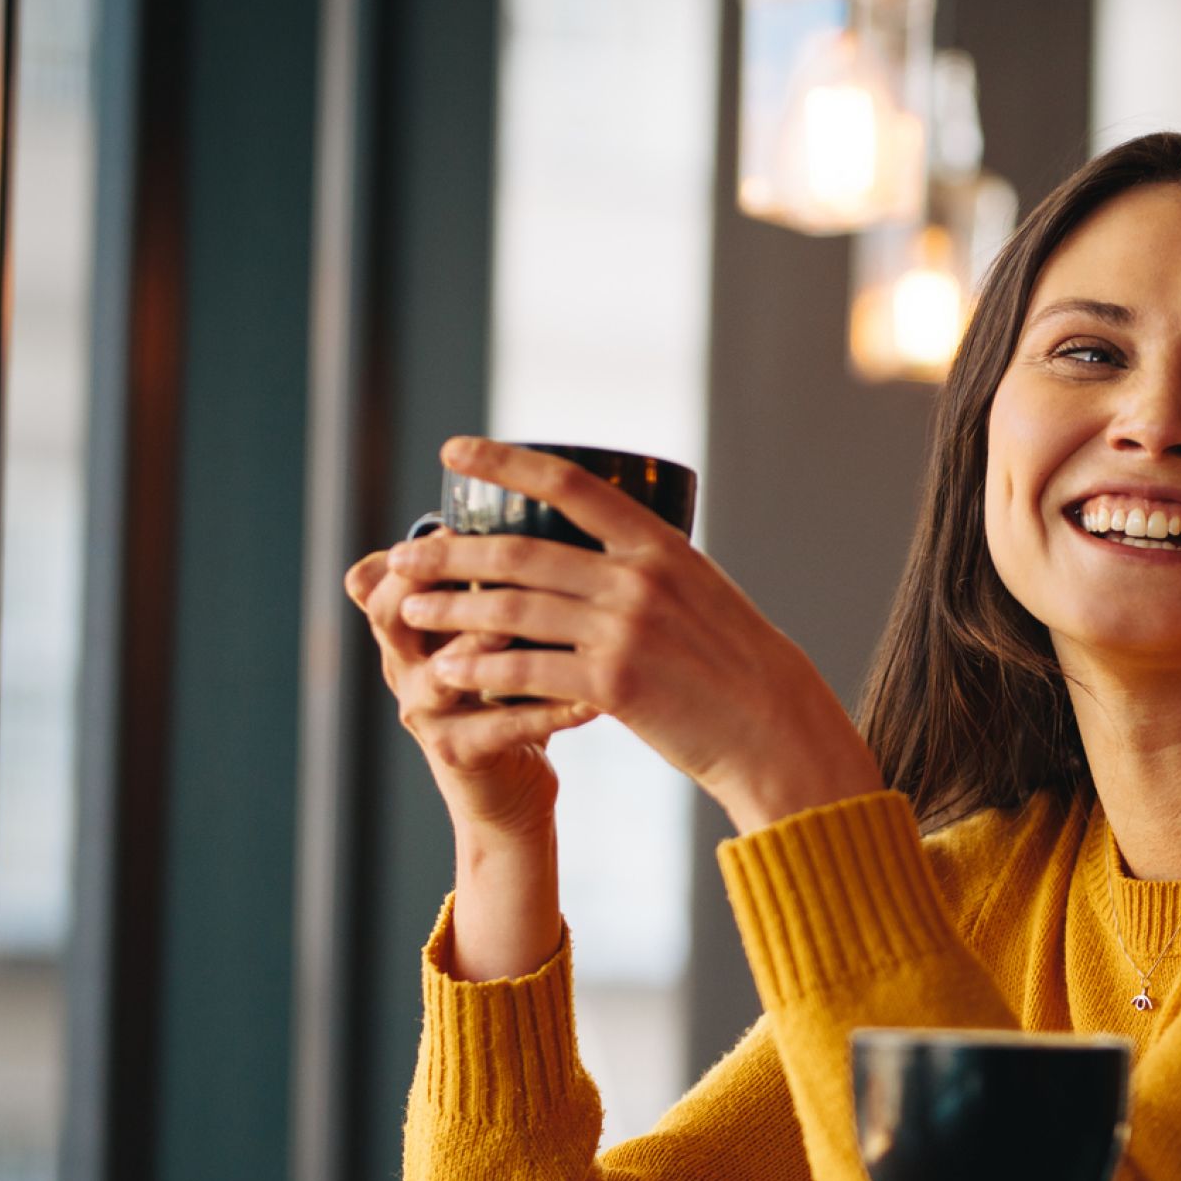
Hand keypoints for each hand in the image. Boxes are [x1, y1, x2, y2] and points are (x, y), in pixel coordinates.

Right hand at [345, 539, 592, 842]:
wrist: (511, 785)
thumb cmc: (515, 691)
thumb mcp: (498, 630)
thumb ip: (504, 579)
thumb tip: (552, 498)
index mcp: (411, 626)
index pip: (384, 575)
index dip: (415, 547)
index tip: (458, 519)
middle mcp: (406, 664)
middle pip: (391, 612)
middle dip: (435, 583)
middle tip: (494, 561)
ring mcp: (427, 711)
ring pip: (445, 669)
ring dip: (487, 644)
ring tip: (539, 627)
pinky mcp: (460, 752)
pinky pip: (501, 727)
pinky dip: (549, 710)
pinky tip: (592, 699)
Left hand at [382, 439, 882, 833]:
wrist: (775, 729)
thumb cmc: (737, 666)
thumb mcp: (702, 596)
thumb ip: (648, 571)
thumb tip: (595, 555)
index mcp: (660, 545)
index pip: (569, 482)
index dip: (505, 461)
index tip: (454, 451)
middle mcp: (639, 578)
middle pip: (521, 551)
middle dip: (451, 552)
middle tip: (404, 555)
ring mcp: (626, 630)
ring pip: (512, 610)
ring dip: (452, 609)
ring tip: (411, 610)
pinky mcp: (615, 685)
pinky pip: (527, 670)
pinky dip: (480, 669)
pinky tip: (448, 670)